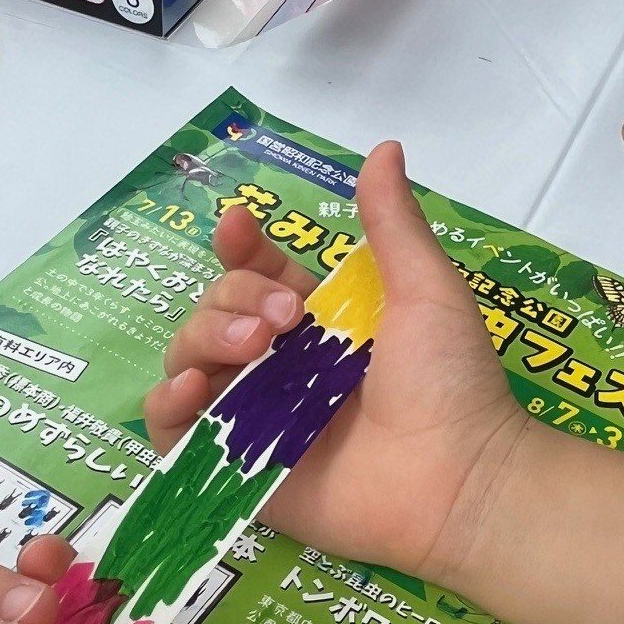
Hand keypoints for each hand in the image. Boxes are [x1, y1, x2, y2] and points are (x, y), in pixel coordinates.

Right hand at [143, 139, 527, 586]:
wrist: (457, 477)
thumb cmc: (450, 383)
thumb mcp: (425, 289)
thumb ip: (393, 223)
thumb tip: (385, 146)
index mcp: (320, 321)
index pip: (255, 272)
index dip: (239, 248)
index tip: (240, 228)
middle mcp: (280, 365)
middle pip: (215, 309)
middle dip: (232, 299)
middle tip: (283, 324)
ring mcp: (254, 417)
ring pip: (187, 359)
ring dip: (201, 340)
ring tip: (249, 352)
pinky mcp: (235, 470)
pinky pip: (172, 432)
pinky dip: (166, 404)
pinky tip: (194, 389)